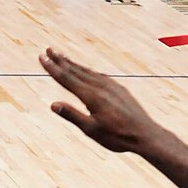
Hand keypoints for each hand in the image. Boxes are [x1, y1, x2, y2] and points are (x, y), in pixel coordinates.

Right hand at [42, 47, 159, 154]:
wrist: (144, 134)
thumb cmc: (117, 136)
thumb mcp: (91, 130)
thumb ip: (72, 115)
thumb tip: (53, 104)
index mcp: (92, 96)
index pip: (67, 79)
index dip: (53, 68)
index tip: (42, 57)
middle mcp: (101, 86)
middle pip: (76, 71)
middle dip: (61, 60)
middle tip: (48, 50)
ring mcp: (111, 85)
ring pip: (88, 71)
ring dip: (74, 64)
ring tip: (63, 57)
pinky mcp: (119, 88)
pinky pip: (99, 75)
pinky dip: (88, 71)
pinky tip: (86, 72)